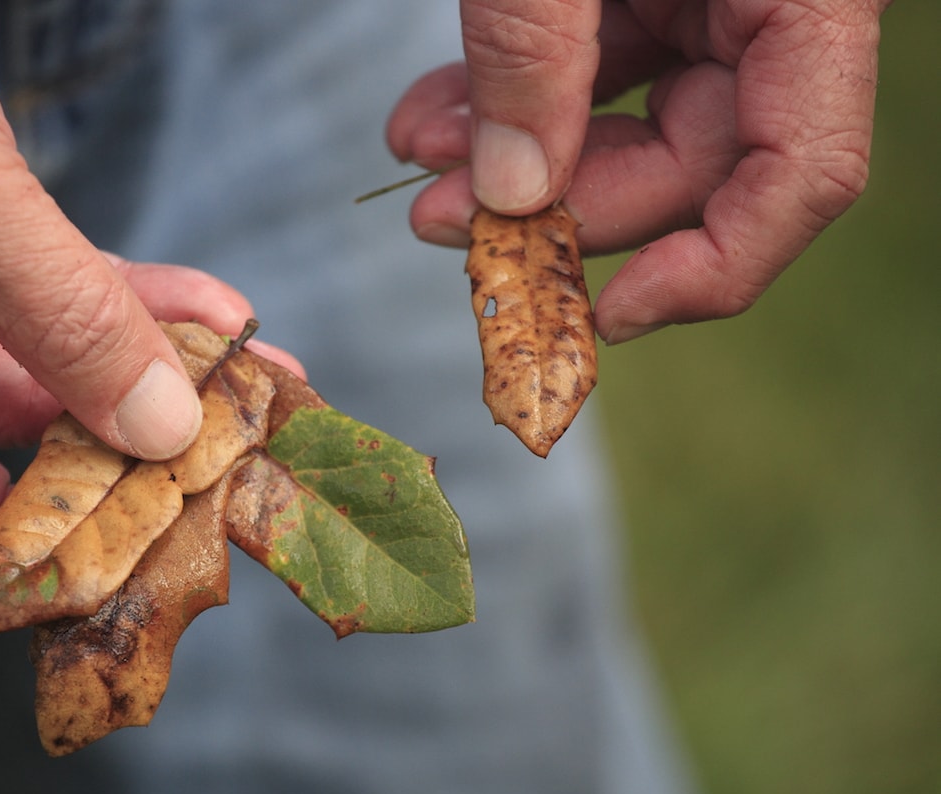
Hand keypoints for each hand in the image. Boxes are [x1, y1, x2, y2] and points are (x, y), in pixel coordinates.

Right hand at [0, 0, 289, 616]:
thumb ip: (75, 328)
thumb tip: (170, 429)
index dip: (48, 571)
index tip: (164, 544)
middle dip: (124, 472)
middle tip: (232, 466)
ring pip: (35, 400)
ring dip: (140, 385)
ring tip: (249, 384)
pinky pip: (34, 323)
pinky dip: (114, 315)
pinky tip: (208, 314)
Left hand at [386, 0, 888, 342]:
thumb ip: (536, 52)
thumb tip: (517, 197)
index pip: (802, 172)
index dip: (713, 266)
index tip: (606, 313)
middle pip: (693, 161)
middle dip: (563, 206)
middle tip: (446, 227)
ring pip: (626, 120)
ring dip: (518, 158)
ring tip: (421, 164)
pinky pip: (586, 64)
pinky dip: (509, 97)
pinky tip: (430, 117)